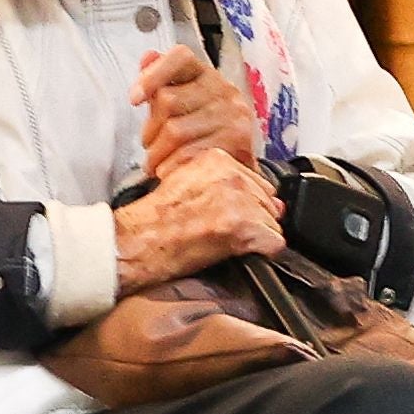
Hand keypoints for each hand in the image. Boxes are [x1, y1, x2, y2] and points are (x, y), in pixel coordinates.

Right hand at [112, 147, 282, 291]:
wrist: (138, 240)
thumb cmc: (155, 218)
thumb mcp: (187, 182)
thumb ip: (224, 184)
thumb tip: (265, 200)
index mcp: (219, 160)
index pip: (258, 182)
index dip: (248, 205)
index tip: (228, 215)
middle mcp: (233, 176)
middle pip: (268, 203)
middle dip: (254, 221)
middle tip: (223, 231)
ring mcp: (241, 201)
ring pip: (273, 224)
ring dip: (255, 238)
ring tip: (223, 241)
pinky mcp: (244, 227)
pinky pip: (274, 244)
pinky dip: (261, 253)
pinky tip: (235, 252)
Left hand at [133, 46, 258, 177]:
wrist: (237, 168)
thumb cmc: (203, 133)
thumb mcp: (182, 103)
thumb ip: (162, 81)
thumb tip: (148, 56)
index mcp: (206, 75)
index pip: (180, 57)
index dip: (152, 74)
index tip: (134, 99)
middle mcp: (223, 90)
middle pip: (169, 99)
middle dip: (150, 129)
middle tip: (149, 146)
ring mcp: (233, 115)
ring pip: (176, 130)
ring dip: (157, 153)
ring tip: (155, 163)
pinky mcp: (238, 141)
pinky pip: (190, 153)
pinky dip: (172, 165)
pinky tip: (169, 170)